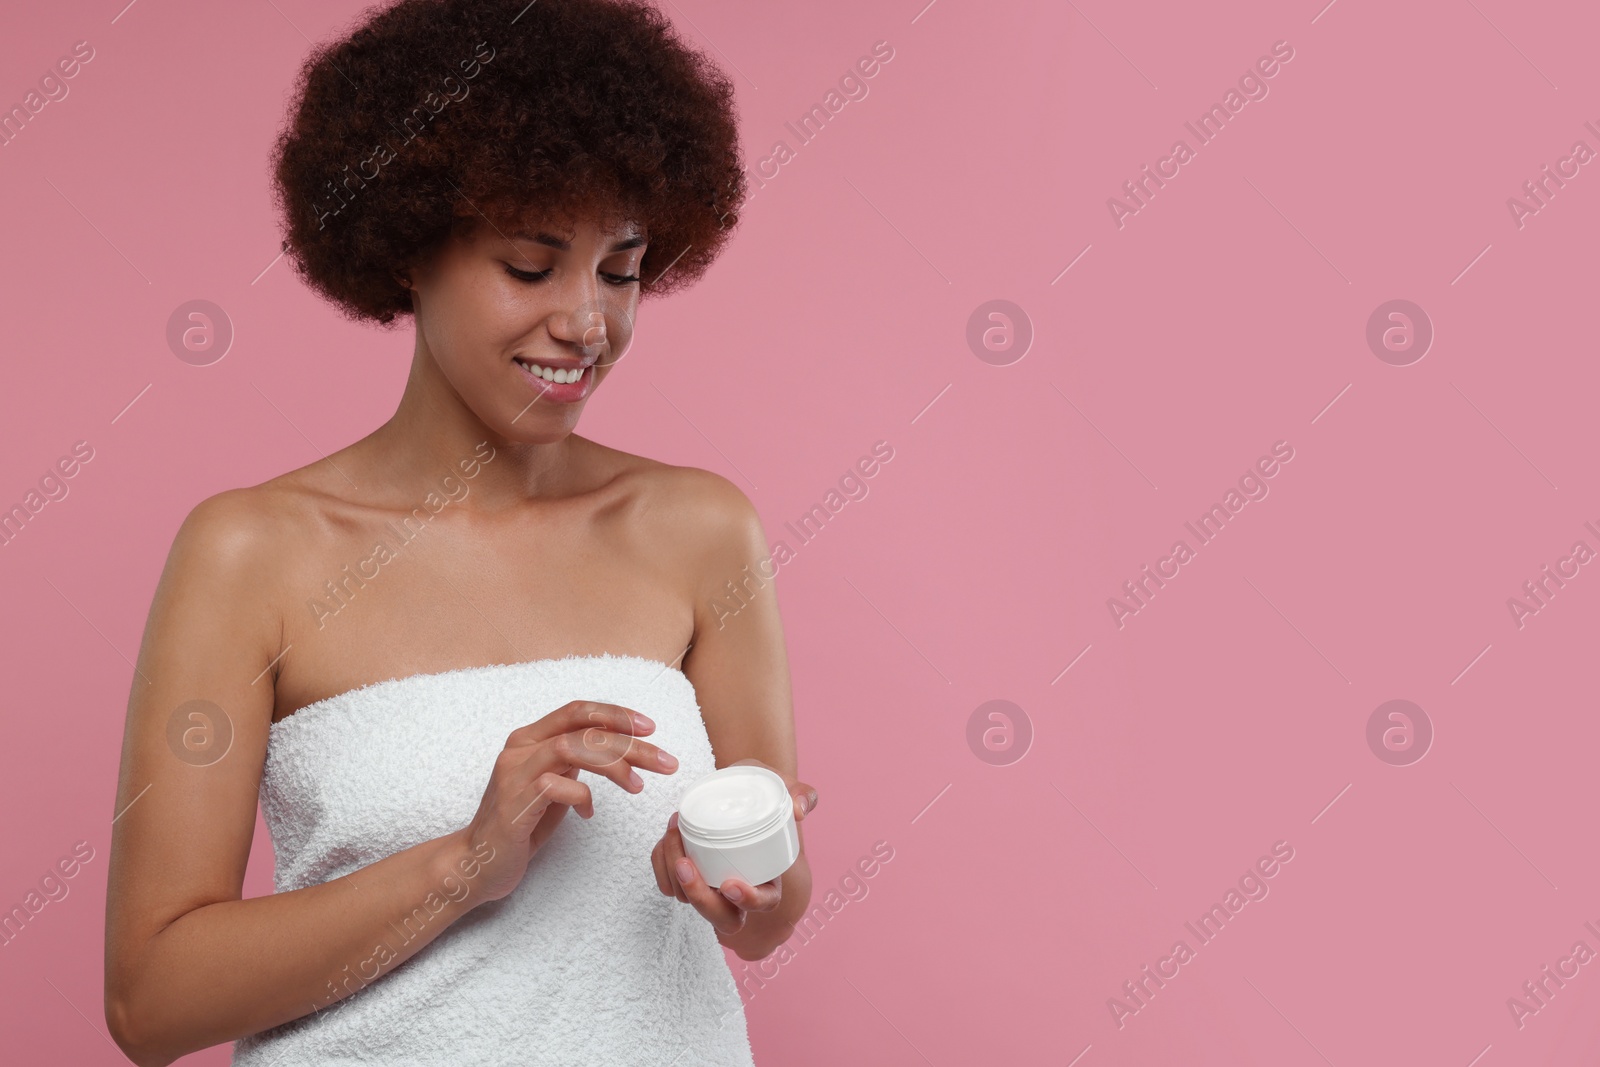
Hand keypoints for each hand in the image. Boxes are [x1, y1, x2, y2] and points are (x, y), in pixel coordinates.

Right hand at [456, 700, 679, 902]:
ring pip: (571, 748)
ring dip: (613, 765)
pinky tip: (588, 814)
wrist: (477, 863)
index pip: (577, 711)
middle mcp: (519, 748)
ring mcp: (513, 774)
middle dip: (629, 743)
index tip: (649, 728)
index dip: (616, 714)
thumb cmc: (520, 824)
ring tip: (637, 786)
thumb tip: (610, 747)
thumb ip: (572, 762)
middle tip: (664, 761)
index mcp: (529, 738)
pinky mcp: (512, 803)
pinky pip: (555, 786)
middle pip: (582, 729)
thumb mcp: (552, 784)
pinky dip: (581, 796)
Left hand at [649, 758, 815, 936]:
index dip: (749, 901)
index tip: (730, 884)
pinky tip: (666, 840)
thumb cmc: (760, 789)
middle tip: (685, 864)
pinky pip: (668, 884)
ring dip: (673, 871)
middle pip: (722, 917)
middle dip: (699, 897)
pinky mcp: (686, 877)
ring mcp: (711, 887)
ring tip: (674, 831)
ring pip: (688, 900)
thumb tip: (800, 810)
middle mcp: (738, 890)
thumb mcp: (783, 786)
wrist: (733, 784)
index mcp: (768, 876)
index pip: (764, 902)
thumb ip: (800, 794)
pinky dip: (661, 864)